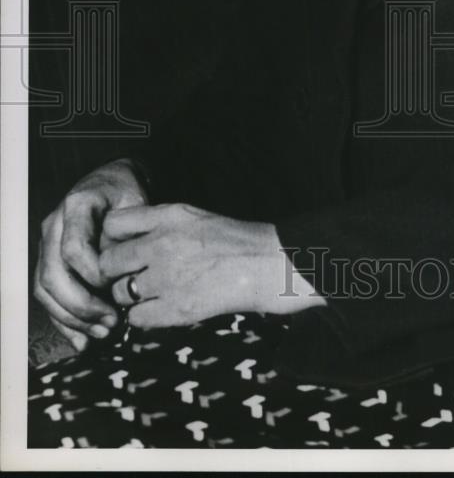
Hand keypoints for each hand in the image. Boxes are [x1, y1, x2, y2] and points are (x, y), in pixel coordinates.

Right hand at [34, 158, 148, 351]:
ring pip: (45, 290)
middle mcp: (54, 225)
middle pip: (53, 274)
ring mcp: (46, 244)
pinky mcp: (47, 261)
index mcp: (77, 206)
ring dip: (72, 318)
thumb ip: (129, 234)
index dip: (93, 274)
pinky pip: (46, 296)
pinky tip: (83, 340)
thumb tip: (124, 272)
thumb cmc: (127, 194)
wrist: (111, 183)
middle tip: (112, 321)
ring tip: (103, 333)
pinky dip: (64, 322)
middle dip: (81, 305)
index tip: (117, 286)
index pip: (74, 248)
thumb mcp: (137, 203)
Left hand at [98, 203, 323, 328]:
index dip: (110, 239)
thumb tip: (118, 238)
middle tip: (130, 275)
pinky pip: (136, 318)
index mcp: (169, 216)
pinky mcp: (176, 309)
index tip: (120, 248)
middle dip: (115, 272)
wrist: (266, 265)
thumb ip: (156, 222)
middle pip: (107, 262)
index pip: (112, 224)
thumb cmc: (231, 240)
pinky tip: (160, 308)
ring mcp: (168, 278)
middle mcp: (163, 244)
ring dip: (130, 296)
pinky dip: (143, 317)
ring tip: (152, 292)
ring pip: (120, 293)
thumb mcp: (192, 216)